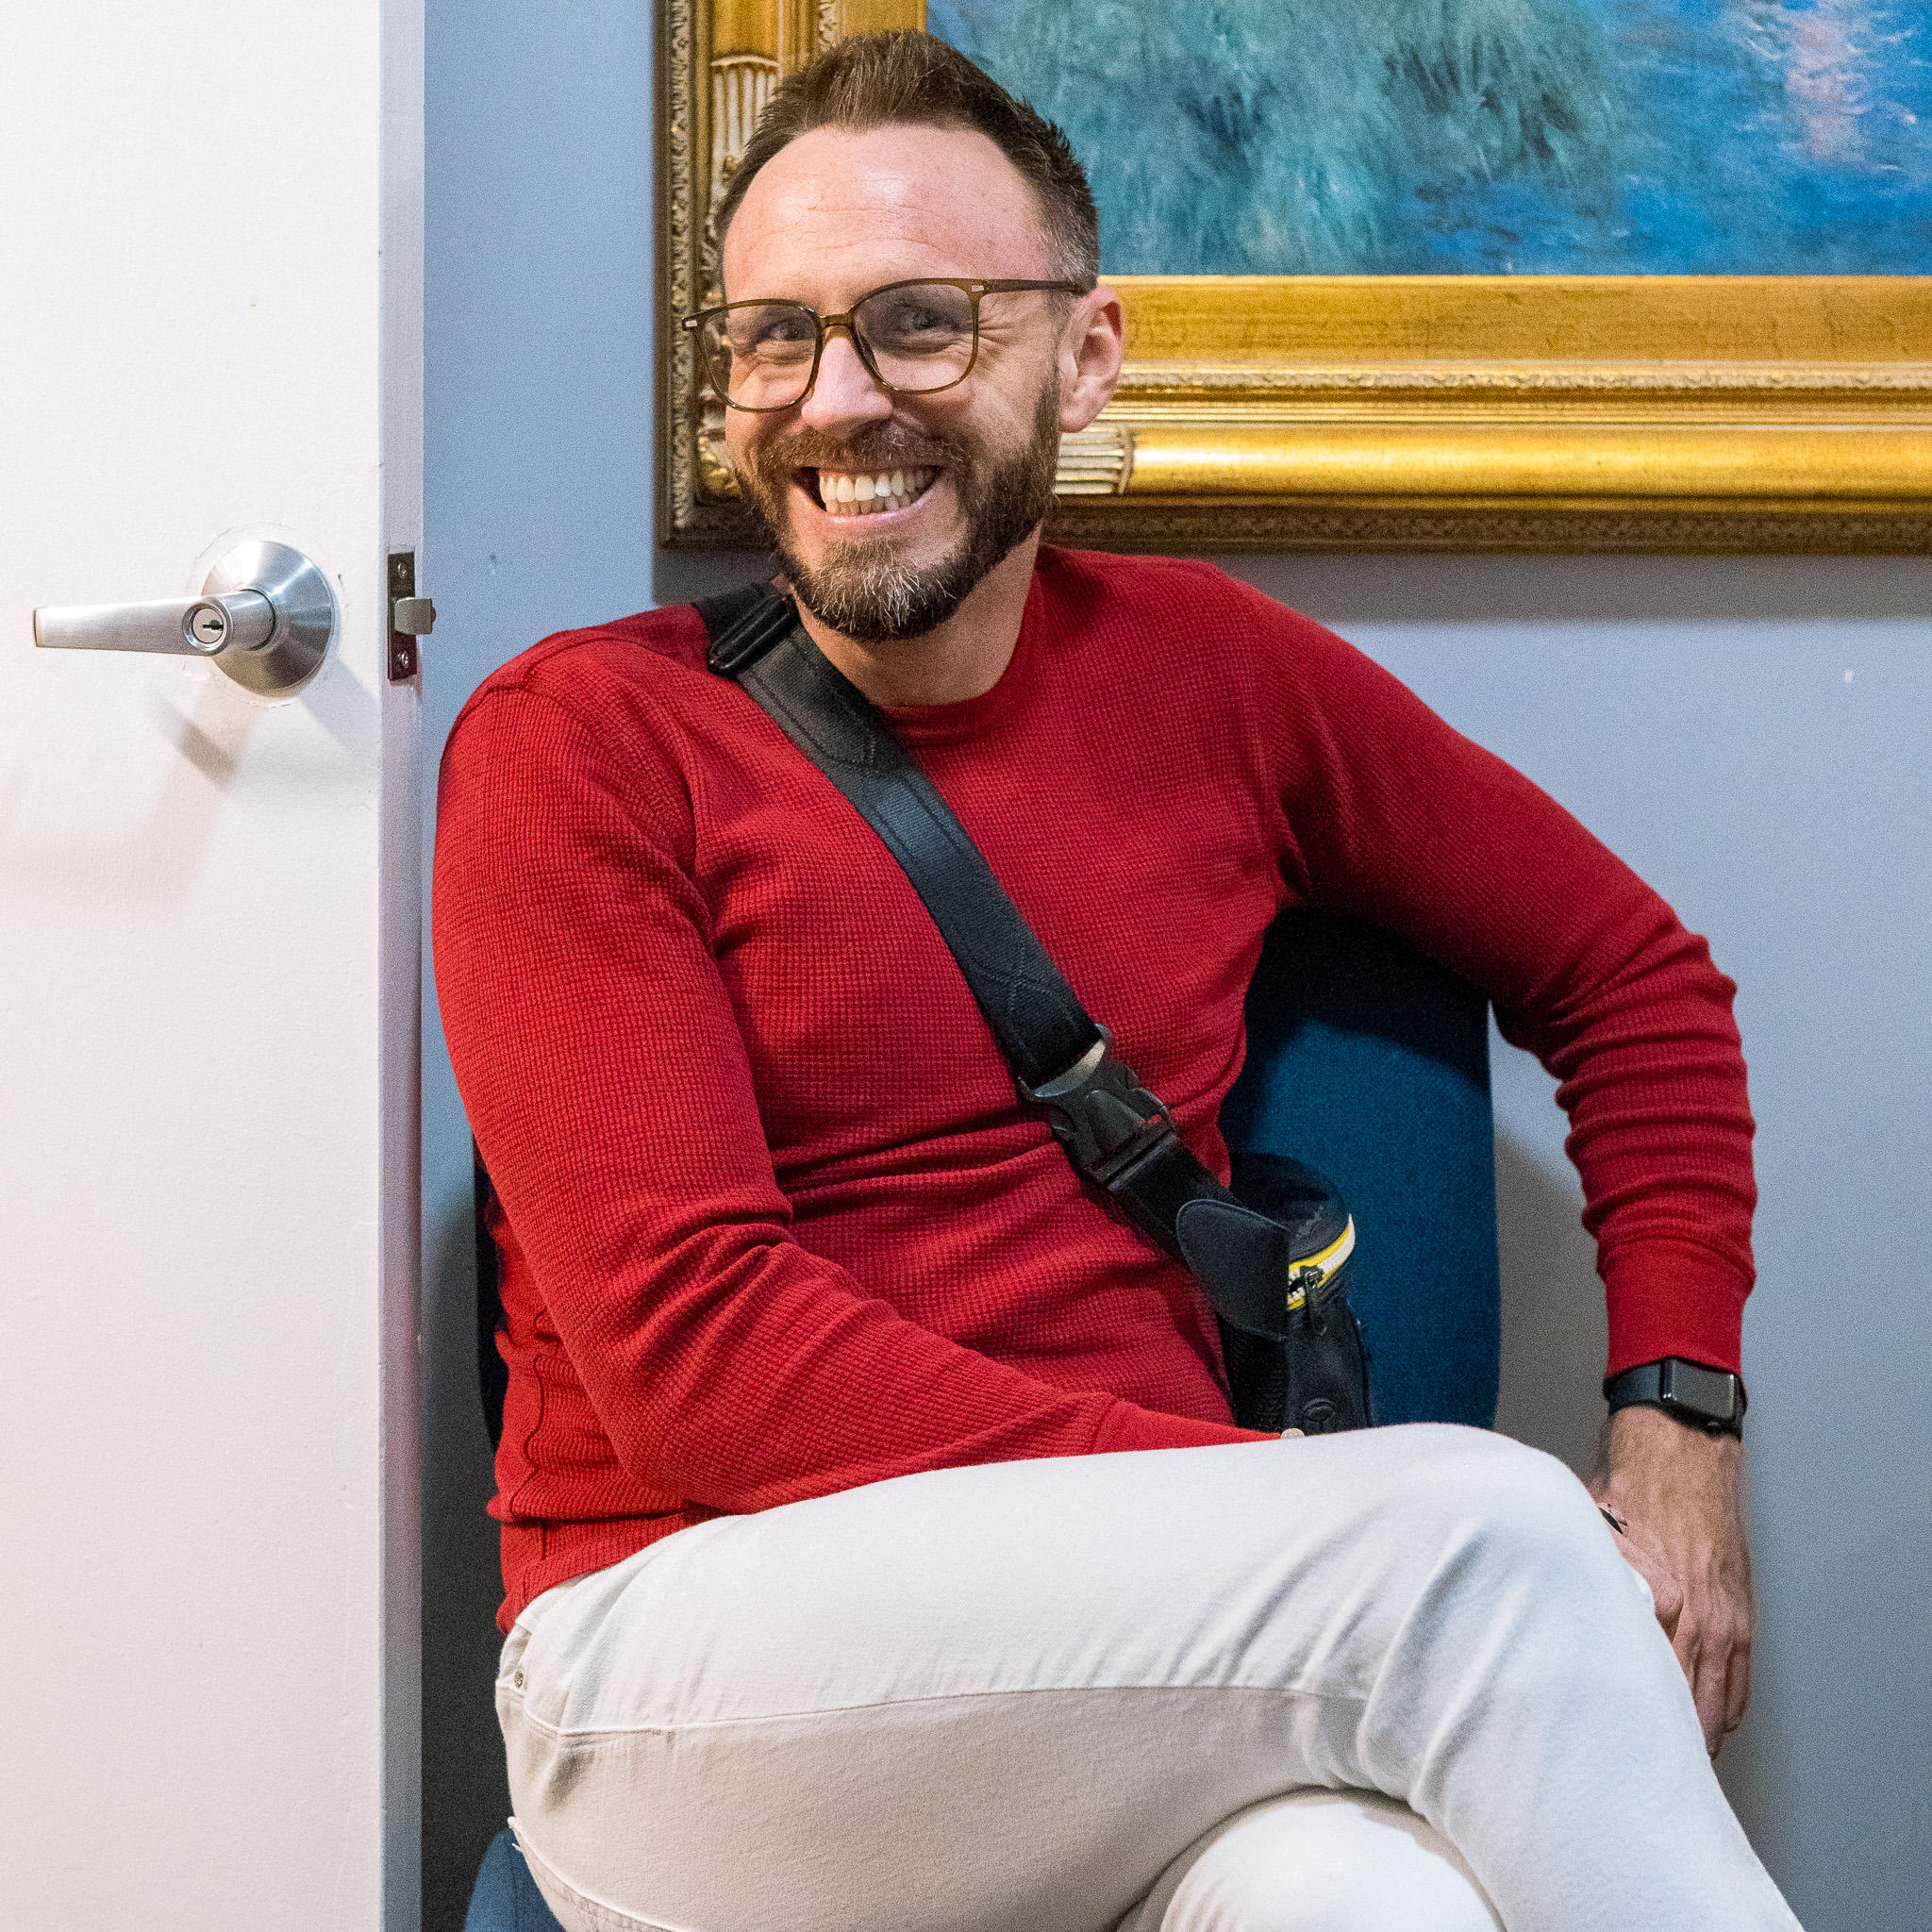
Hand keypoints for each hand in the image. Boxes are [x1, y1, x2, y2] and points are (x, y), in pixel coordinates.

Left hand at [1590, 1404, 1752, 1753]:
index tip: (1602, 1743)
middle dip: (1661, 1742)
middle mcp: (1701, 1622)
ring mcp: (1727, 1623)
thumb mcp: (1591, 1531)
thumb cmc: (1632, 1487)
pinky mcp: (1743, 1619)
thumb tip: (1544, 1605)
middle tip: (1632, 1768)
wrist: (1683, 1452)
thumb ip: (1580, 1573)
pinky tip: (1705, 1725)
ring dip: (1696, 1735)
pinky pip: (1741, 1683)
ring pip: (1718, 1706)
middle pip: (1686, 1709)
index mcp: (1663, 1603)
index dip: (1622, 1719)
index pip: (1644, 1685)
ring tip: (1668, 1761)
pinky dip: (1725, 1709)